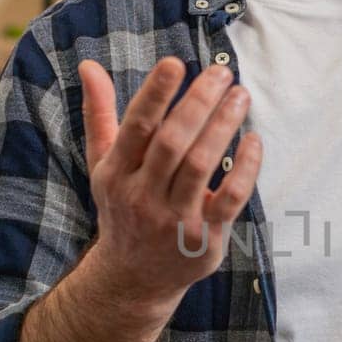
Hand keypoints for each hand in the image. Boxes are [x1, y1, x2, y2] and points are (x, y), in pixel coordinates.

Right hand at [78, 56, 261, 308]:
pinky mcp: (204, 237)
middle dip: (198, 104)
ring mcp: (174, 219)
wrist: (134, 278)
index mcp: (116, 172)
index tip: (175, 63)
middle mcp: (142, 195)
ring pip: (201, 165)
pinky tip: (254, 141)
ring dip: (223, 126)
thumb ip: (99, 113)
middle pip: (172, 142)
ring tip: (240, 96)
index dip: (155, 93)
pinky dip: (245, 168)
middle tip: (221, 74)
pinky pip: (230, 199)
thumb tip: (87, 64)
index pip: (136, 127)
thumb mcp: (103, 164)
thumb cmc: (123, 207)